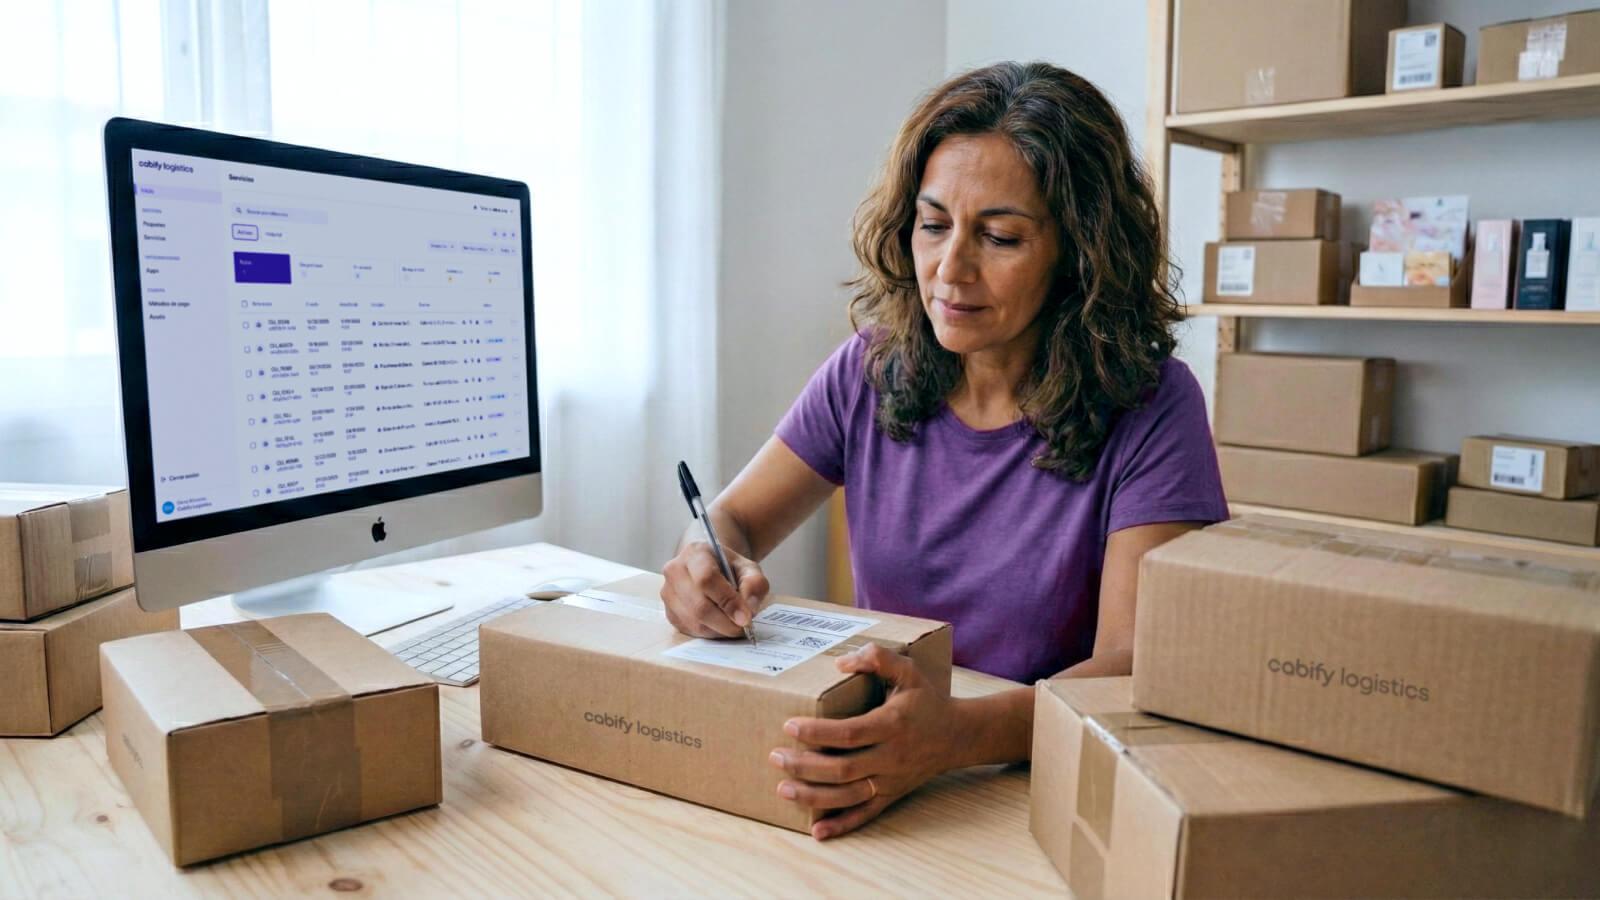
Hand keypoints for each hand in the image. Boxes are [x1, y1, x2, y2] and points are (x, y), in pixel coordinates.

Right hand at [659, 542, 769, 637]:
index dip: (727, 601)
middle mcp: (675, 571)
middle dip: (725, 622)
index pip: (707, 579)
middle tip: (744, 626)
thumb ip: (754, 583)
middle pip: (699, 605)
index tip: (746, 617)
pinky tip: (720, 625)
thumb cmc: (729, 568)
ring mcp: (668, 593)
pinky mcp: (669, 612)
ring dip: (719, 629)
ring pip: (694, 621)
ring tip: (734, 624)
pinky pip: (690, 630)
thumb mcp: (749, 568)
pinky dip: (710, 633)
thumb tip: (749, 608)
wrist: (710, 567)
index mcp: (695, 553)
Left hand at [770, 642, 958, 839]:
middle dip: (805, 766)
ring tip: (783, 789)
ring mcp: (891, 781)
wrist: (958, 736)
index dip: (817, 733)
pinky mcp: (892, 795)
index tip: (789, 726)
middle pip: (843, 769)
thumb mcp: (909, 671)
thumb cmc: (927, 700)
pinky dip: (841, 826)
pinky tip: (817, 832)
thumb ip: (877, 659)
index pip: (849, 733)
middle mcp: (891, 757)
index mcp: (892, 725)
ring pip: (848, 796)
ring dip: (814, 797)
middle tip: (775, 757)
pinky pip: (865, 815)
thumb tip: (841, 663)